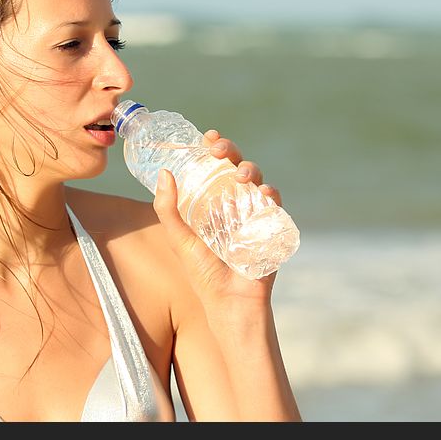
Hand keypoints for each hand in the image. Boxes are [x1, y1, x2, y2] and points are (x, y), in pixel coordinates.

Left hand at [152, 129, 283, 305]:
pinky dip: (272, 195)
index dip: (215, 148)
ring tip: (240, 175)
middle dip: (231, 152)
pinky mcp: (272, 229)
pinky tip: (264, 193)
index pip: (216, 167)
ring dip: (251, 170)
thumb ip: (168, 210)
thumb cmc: (204, 273)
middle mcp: (236, 204)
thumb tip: (163, 173)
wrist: (229, 303)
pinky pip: (276, 206)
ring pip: (258, 181)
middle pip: (237, 167)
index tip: (207, 135)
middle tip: (218, 150)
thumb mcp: (179, 239)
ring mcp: (255, 214)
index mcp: (214, 202)